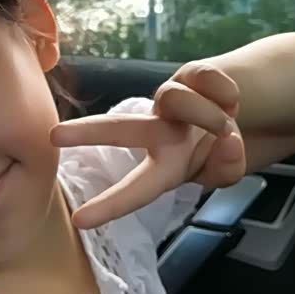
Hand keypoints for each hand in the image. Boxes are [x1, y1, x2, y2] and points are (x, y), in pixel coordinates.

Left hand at [50, 62, 245, 229]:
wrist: (239, 110)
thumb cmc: (216, 147)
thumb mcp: (224, 169)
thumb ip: (226, 166)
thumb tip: (226, 138)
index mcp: (164, 164)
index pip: (136, 188)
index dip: (110, 205)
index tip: (79, 220)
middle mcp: (159, 129)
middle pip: (121, 129)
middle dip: (89, 132)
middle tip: (55, 135)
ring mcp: (172, 99)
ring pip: (177, 99)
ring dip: (209, 116)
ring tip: (226, 128)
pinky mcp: (191, 73)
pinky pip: (207, 79)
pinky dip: (224, 93)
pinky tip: (231, 102)